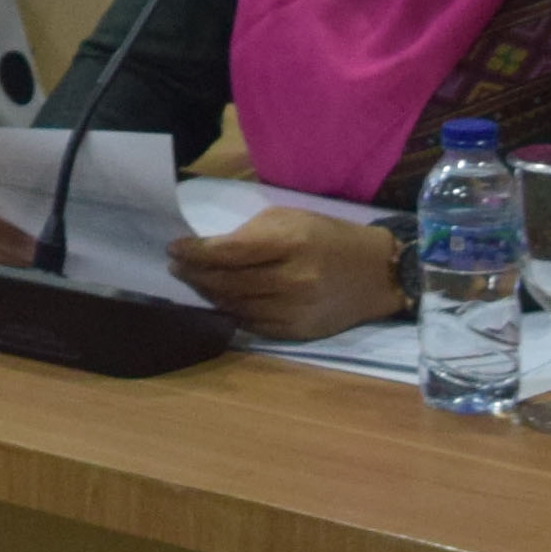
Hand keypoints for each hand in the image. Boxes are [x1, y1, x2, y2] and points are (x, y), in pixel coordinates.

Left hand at [164, 205, 404, 338]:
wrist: (377, 273)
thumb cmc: (328, 237)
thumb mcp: (292, 219)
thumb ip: (251, 234)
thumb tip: (210, 250)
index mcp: (292, 243)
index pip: (230, 252)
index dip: (196, 252)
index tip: (173, 248)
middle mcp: (293, 281)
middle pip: (228, 283)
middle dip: (195, 275)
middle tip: (176, 267)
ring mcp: (295, 311)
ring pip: (236, 307)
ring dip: (209, 296)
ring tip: (194, 283)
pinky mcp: (298, 333)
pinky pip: (253, 326)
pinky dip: (232, 314)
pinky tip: (221, 302)